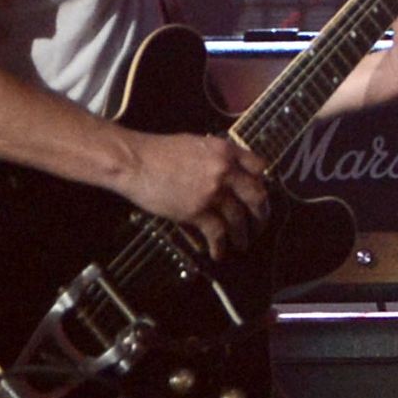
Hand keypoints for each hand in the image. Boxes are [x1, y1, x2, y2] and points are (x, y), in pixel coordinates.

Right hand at [117, 131, 269, 258]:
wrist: (136, 162)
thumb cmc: (160, 151)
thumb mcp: (196, 143)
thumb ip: (217, 155)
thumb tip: (229, 169)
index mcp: (225, 151)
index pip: (258, 166)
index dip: (261, 182)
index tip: (260, 193)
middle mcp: (224, 171)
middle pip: (256, 195)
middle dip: (261, 213)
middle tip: (260, 224)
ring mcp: (212, 192)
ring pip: (239, 218)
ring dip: (243, 235)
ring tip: (243, 244)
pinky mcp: (197, 211)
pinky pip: (217, 233)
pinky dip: (220, 246)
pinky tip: (219, 254)